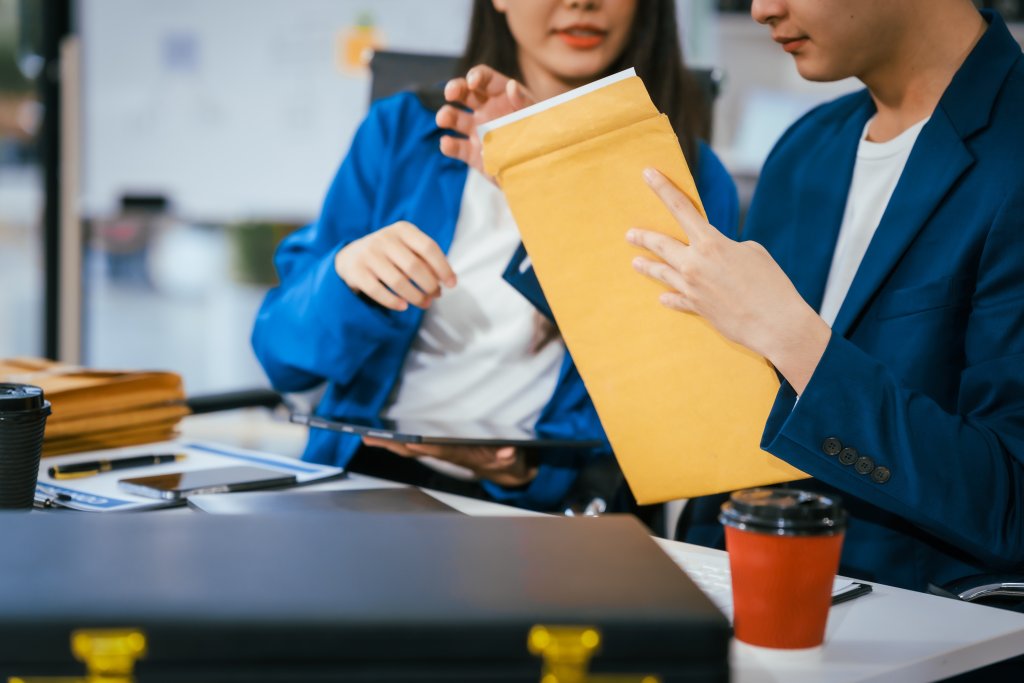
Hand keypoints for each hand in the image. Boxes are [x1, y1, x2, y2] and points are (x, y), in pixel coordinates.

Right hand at [335, 221, 456, 311]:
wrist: (351, 255)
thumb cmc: (390, 254)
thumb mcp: (407, 248)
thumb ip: (426, 260)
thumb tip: (447, 281)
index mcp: (402, 229)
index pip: (429, 248)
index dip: (443, 268)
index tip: (452, 284)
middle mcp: (384, 239)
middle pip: (415, 266)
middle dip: (430, 285)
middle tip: (435, 296)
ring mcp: (368, 255)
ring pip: (398, 282)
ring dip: (415, 297)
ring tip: (424, 304)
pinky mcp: (356, 272)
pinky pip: (378, 291)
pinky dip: (393, 302)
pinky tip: (403, 307)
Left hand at [362, 437, 536, 487]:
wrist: (505, 471)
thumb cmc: (508, 463)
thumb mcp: (514, 462)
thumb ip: (510, 458)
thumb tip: (508, 452)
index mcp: (463, 456)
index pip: (441, 451)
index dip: (427, 446)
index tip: (411, 441)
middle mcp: (447, 455)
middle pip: (416, 450)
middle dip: (394, 444)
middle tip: (371, 438)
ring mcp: (441, 453)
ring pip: (410, 448)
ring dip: (389, 443)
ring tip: (367, 437)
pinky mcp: (440, 448)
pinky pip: (415, 444)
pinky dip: (398, 440)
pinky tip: (383, 436)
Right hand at [436, 65, 534, 176]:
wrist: (541, 169)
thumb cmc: (542, 137)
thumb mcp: (537, 118)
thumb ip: (524, 103)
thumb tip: (511, 85)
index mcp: (502, 95)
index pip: (484, 78)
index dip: (475, 76)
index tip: (472, 82)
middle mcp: (485, 109)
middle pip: (464, 93)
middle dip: (454, 89)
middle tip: (449, 93)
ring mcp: (477, 131)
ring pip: (455, 118)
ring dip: (446, 115)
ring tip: (443, 119)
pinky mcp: (472, 153)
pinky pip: (456, 147)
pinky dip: (449, 145)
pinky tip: (447, 143)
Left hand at [627, 169, 831, 393]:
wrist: (775, 324)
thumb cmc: (771, 284)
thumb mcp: (752, 252)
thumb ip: (726, 248)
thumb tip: (712, 256)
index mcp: (711, 243)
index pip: (681, 208)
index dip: (663, 188)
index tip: (647, 173)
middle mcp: (694, 264)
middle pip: (661, 244)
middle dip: (644, 237)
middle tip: (630, 234)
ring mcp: (691, 288)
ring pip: (661, 273)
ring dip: (648, 266)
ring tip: (636, 263)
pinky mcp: (696, 308)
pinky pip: (676, 299)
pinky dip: (670, 296)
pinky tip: (663, 296)